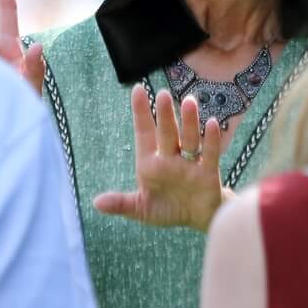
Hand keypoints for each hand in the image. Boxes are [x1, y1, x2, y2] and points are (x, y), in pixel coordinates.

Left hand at [93, 86, 235, 230]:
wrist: (196, 218)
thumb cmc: (167, 209)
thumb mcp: (141, 209)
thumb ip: (121, 204)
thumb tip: (95, 203)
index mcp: (151, 162)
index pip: (145, 133)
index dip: (141, 113)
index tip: (137, 89)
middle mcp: (170, 157)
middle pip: (167, 133)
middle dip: (165, 115)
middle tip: (163, 94)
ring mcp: (190, 163)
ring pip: (190, 138)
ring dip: (190, 122)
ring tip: (190, 102)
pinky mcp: (208, 172)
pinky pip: (210, 154)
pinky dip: (211, 140)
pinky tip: (212, 124)